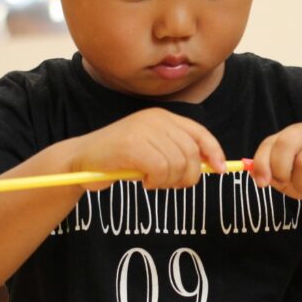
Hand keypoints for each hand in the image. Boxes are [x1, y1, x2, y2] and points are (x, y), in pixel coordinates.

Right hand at [61, 108, 225, 189]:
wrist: (80, 159)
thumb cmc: (119, 159)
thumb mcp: (153, 150)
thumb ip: (178, 152)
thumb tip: (212, 165)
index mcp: (163, 117)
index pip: (199, 133)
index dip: (214, 152)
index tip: (220, 170)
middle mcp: (156, 119)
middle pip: (191, 153)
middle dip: (187, 176)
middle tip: (170, 185)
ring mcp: (143, 130)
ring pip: (178, 164)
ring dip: (168, 182)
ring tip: (151, 181)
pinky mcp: (132, 145)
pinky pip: (160, 170)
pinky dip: (155, 182)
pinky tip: (142, 181)